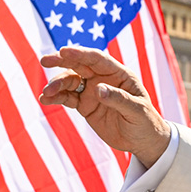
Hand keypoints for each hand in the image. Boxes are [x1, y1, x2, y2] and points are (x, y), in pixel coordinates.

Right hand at [39, 46, 171, 165]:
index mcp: (119, 74)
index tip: (64, 51)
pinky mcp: (85, 105)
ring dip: (57, 85)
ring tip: (46, 93)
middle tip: (44, 60)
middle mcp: (103, 79)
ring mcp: (92, 91)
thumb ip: (118, 99)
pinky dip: (56, 98)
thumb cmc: (146, 122)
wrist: (143, 140)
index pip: (97, 59)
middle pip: (80, 65)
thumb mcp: (136, 111)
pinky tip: (46, 100)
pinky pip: (68, 98)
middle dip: (61, 62)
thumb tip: (97, 89)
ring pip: (70, 82)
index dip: (80, 54)